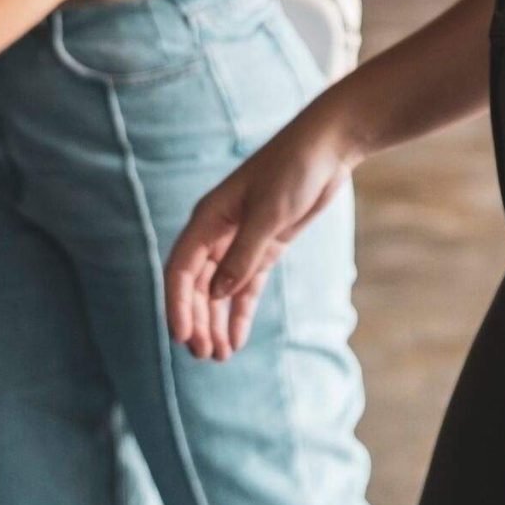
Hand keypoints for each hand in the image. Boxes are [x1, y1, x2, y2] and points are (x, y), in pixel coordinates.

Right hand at [165, 102, 359, 360]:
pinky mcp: (265, 247)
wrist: (327, 148)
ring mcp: (241, 241)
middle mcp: (218, 232)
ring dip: (216, 322)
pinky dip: (239, 312)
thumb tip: (215, 295)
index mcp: (208, 219)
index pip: (181, 270)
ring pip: (219, 290)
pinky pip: (245, 286)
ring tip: (219, 356)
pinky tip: (236, 338)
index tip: (181, 337)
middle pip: (197, 286)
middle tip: (205, 355)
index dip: (177, 304)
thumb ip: (243, 255)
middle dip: (198, 320)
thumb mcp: (268, 214)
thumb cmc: (293, 170)